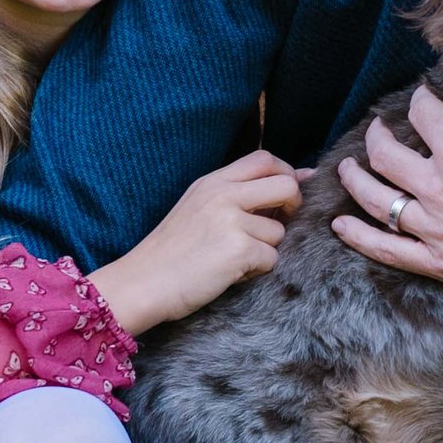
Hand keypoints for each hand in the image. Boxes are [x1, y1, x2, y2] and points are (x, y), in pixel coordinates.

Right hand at [92, 150, 305, 335]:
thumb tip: (300, 176)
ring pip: (279, 232)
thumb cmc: (171, 251)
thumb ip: (240, 192)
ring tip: (232, 259)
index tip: (286, 194)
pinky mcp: (238, 250)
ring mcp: (231, 221)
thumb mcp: (199, 207)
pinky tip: (228, 273)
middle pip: (286, 185)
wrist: (141, 283)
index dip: (285, 174)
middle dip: (292, 206)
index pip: (265, 158)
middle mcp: (222, 195)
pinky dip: (255, 271)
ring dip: (264, 249)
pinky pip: (271, 259)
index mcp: (212, 182)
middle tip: (276, 224)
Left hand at [332, 86, 442, 297]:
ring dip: (356, 180)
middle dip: (376, 136)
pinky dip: (359, 236)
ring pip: (377, 200)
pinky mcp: (435, 260)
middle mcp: (436, 187)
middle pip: (385, 156)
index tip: (422, 98)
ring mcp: (432, 227)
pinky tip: (341, 224)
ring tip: (348, 169)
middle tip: (377, 129)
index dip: (420, 100)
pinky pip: (386, 249)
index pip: (423, 114)